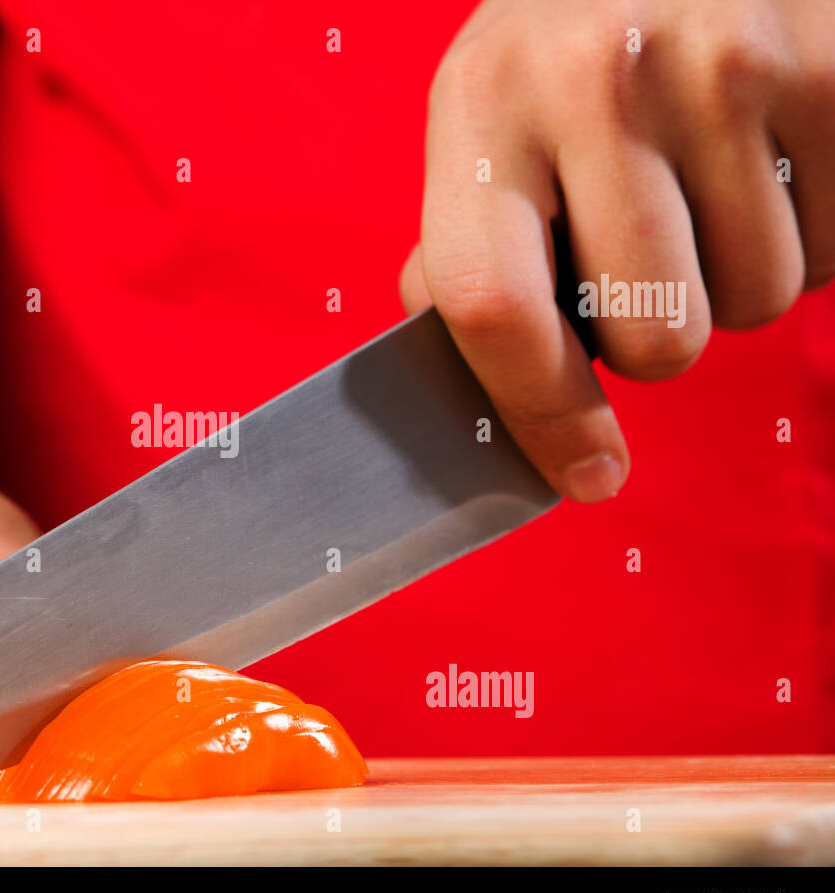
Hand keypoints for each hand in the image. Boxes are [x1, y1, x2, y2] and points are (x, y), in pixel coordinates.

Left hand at [401, 0, 832, 500]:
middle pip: (652, 339)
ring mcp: (726, 65)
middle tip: (648, 251)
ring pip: (753, 303)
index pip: (489, 304)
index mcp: (484, 101)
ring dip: (733, 278)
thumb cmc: (579, 45)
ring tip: (708, 183)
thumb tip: (475, 368)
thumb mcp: (490, 116)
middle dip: (656, 333)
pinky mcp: (833, 68)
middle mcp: (596, 77)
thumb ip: (466, 241)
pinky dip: (809, 233)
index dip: (538, 414)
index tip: (585, 475)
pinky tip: (767, 159)